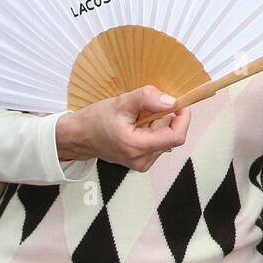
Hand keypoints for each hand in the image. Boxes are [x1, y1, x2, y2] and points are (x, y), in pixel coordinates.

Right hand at [56, 84, 190, 171]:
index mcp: (136, 146)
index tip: (180, 104)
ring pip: (165, 140)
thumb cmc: (96, 119)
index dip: (183, 119)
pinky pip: (157, 144)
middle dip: (165, 119)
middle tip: (147, 108)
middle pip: (171, 136)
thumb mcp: (121, 102)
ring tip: (138, 118)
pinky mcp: (140, 162)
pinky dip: (153, 132)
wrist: (79, 136)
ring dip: (158, 125)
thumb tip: (171, 102)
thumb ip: (147, 99)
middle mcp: (141, 160)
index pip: (176, 137)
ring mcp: (141, 164)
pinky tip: (137, 127)